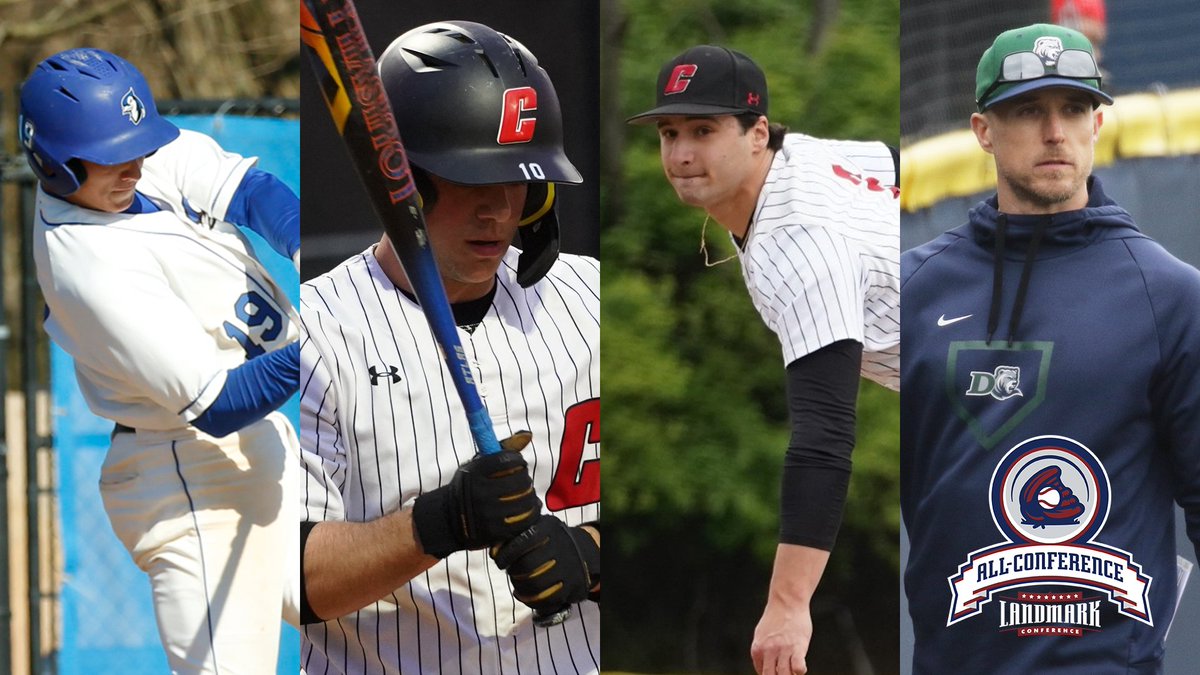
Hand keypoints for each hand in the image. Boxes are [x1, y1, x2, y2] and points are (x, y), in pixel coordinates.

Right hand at [411, 432, 541, 557]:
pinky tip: (528, 509)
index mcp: (475, 472)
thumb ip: (499, 453)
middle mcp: (481, 492)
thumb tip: (528, 435)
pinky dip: (530, 513)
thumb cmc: (467, 487)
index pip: (508, 460)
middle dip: (524, 479)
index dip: (517, 461)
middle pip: (519, 481)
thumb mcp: (476, 467)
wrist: (448, 519)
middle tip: (522, 481)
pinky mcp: (495, 530)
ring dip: (530, 496)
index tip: (517, 463)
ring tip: (526, 495)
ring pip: (525, 500)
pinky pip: (524, 520)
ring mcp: (488, 513)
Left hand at [490, 515, 598, 614]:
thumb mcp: (537, 528)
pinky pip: (545, 600)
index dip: (506, 554)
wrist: (583, 552)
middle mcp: (560, 548)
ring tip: (518, 582)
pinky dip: (530, 600)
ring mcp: (566, 569)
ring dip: (520, 587)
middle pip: (527, 566)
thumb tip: (494, 552)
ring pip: (534, 585)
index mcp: (549, 530)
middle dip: (513, 571)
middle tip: (512, 571)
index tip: (499, 560)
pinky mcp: (570, 588)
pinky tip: (526, 594)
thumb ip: (515, 536)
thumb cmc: (551, 540)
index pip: (522, 542)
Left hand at [750, 597, 811, 674]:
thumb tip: (764, 665)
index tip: (779, 669)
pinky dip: (800, 671)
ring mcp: (783, 649)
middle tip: (786, 671)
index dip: (772, 674)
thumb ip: (762, 650)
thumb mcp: (762, 634)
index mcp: (757, 649)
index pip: (762, 673)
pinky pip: (798, 668)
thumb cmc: (777, 618)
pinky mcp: (797, 647)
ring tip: (794, 669)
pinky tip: (801, 665)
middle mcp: (768, 651)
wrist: (787, 601)